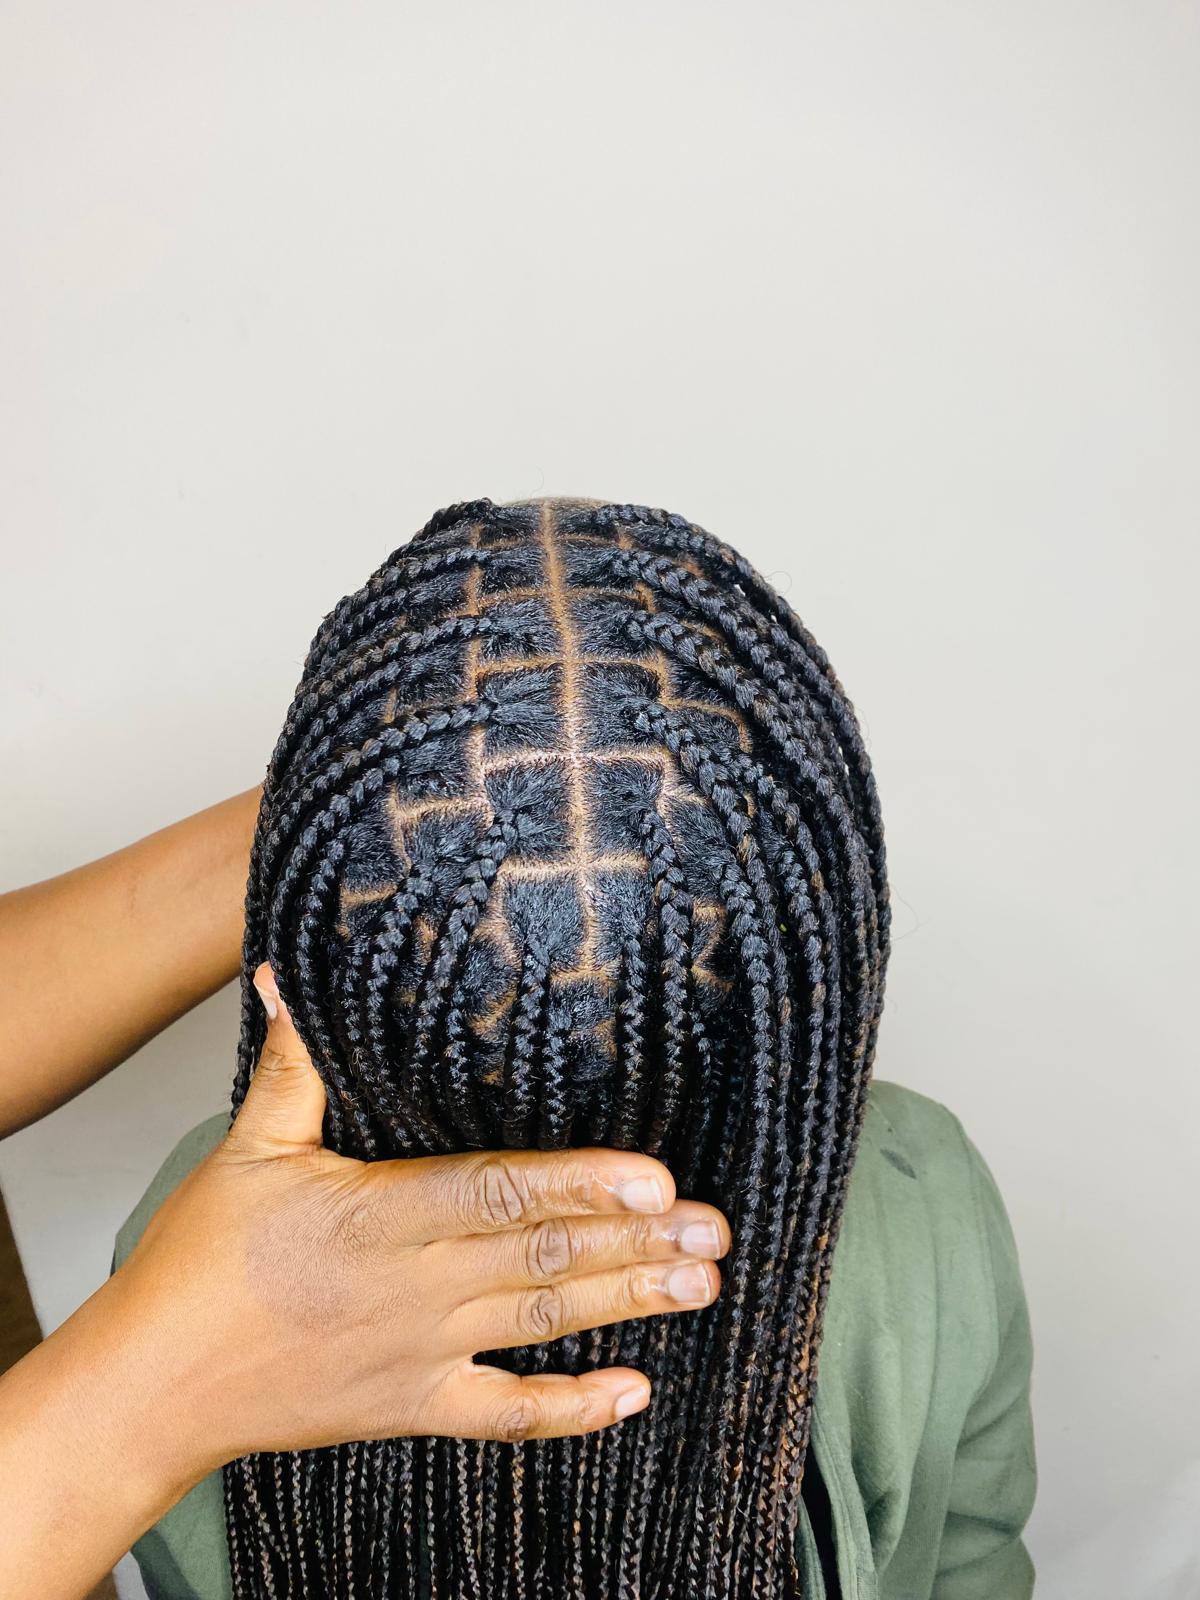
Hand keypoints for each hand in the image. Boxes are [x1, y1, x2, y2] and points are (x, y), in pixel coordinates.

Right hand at [119, 964, 730, 1466]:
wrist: (152, 1386)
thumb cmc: (199, 1264)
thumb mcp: (247, 1146)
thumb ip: (292, 1063)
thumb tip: (284, 973)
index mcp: (380, 1215)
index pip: (499, 1194)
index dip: (580, 1186)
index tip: (656, 1179)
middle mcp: (415, 1288)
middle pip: (545, 1261)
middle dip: (638, 1243)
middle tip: (717, 1227)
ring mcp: (420, 1354)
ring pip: (544, 1326)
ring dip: (629, 1303)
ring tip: (703, 1283)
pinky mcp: (412, 1406)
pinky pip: (505, 1415)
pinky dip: (571, 1410)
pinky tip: (635, 1394)